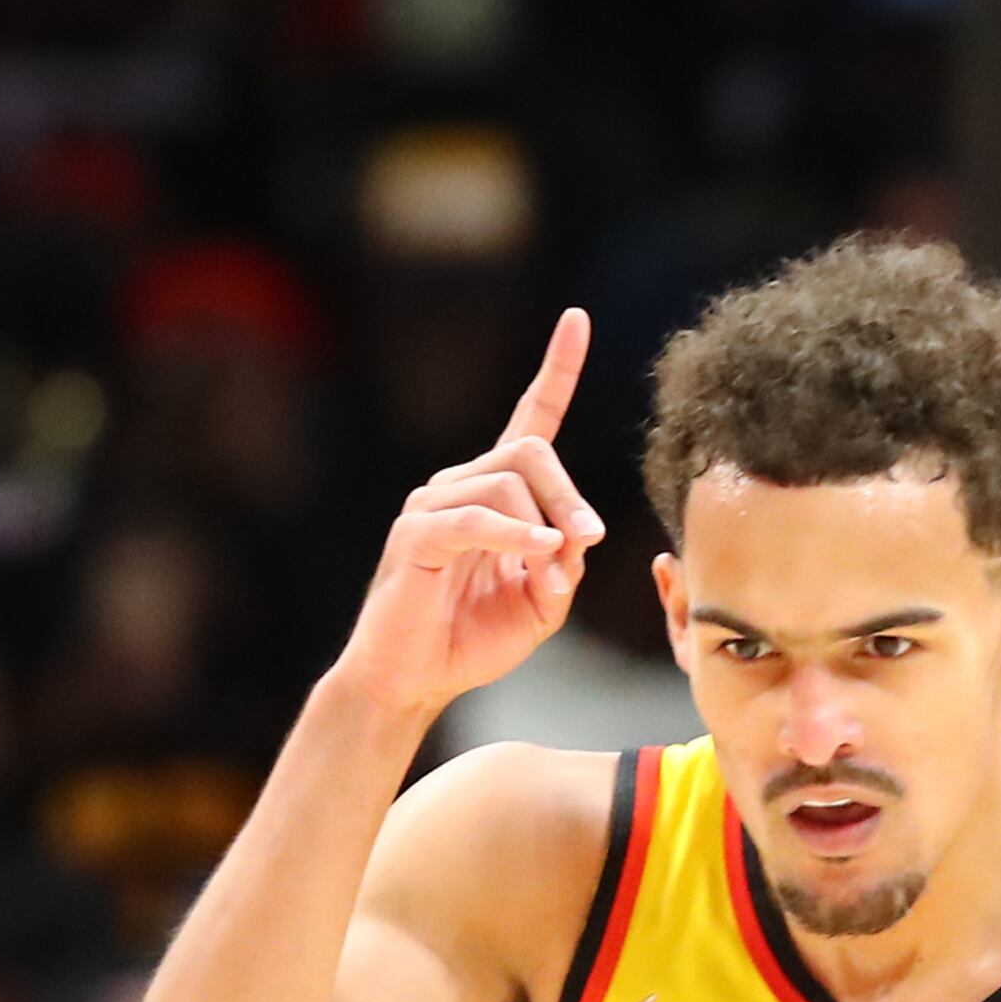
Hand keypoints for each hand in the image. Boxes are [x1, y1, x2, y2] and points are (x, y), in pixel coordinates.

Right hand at [323, 309, 606, 723]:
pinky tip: (539, 554)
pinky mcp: (415, 536)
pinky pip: (475, 518)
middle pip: (531, 451)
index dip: (556, 369)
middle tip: (589, 539)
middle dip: (569, 495)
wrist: (411, 682)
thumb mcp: (541, 603)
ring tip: (552, 573)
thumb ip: (564, 563)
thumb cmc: (470, 641)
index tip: (577, 319)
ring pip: (507, 481)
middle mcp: (460, 487)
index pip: (530, 418)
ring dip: (546, 526)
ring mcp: (431, 506)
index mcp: (494, 495)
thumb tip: (574, 536)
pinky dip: (513, 535)